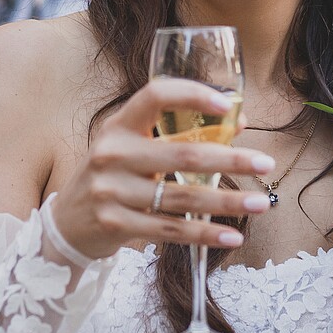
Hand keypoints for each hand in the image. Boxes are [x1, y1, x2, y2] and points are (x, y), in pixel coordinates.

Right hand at [48, 79, 276, 261]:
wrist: (67, 223)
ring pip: (182, 196)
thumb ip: (180, 133)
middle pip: (183, 154)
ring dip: (227, 201)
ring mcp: (111, 190)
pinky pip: (170, 230)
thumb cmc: (113, 177)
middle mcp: (113, 153)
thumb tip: (238, 121)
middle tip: (266, 164)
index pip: (154, 96)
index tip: (227, 104)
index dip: (191, 95)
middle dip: (231, 159)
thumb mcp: (135, 148)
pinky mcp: (115, 224)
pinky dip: (205, 234)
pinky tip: (232, 237)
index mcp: (119, 126)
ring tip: (260, 204)